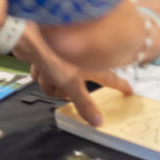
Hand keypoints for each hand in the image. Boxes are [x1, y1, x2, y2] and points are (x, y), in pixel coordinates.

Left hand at [15, 23, 131, 126]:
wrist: (30, 38)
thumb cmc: (56, 55)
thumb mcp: (71, 83)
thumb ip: (84, 103)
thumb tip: (99, 121)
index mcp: (91, 65)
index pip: (111, 79)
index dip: (120, 86)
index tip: (129, 90)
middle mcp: (80, 62)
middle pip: (74, 88)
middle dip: (61, 89)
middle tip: (58, 85)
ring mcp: (65, 59)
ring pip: (56, 83)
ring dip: (48, 81)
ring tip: (45, 71)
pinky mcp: (49, 56)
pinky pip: (45, 76)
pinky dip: (40, 73)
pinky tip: (37, 65)